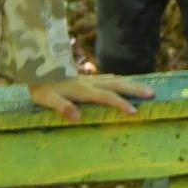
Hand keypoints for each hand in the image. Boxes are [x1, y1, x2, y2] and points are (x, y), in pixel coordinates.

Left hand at [28, 74, 153, 121]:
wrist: (35, 70)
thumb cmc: (40, 88)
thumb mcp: (47, 100)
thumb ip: (62, 107)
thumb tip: (77, 117)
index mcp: (82, 90)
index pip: (106, 97)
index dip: (120, 104)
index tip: (134, 111)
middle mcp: (89, 83)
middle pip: (117, 85)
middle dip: (134, 89)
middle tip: (152, 94)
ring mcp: (89, 79)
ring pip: (115, 80)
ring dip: (131, 84)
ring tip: (146, 88)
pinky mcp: (86, 78)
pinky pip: (107, 78)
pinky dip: (119, 80)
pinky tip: (122, 81)